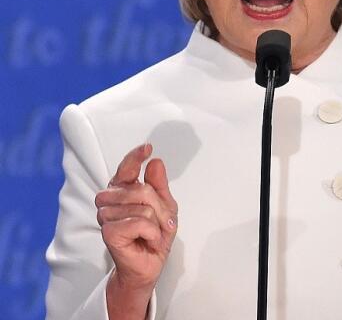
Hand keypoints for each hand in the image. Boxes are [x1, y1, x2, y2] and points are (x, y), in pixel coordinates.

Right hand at [95, 143, 177, 318]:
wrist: (148, 264)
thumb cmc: (154, 234)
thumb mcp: (165, 206)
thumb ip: (159, 185)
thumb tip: (155, 162)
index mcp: (122, 191)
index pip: (126, 169)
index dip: (135, 157)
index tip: (147, 148)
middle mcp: (109, 201)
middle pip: (141, 190)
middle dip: (159, 207)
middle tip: (161, 222)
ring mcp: (106, 217)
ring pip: (143, 207)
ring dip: (157, 222)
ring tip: (153, 232)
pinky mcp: (108, 232)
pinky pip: (140, 222)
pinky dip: (152, 232)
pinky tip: (148, 239)